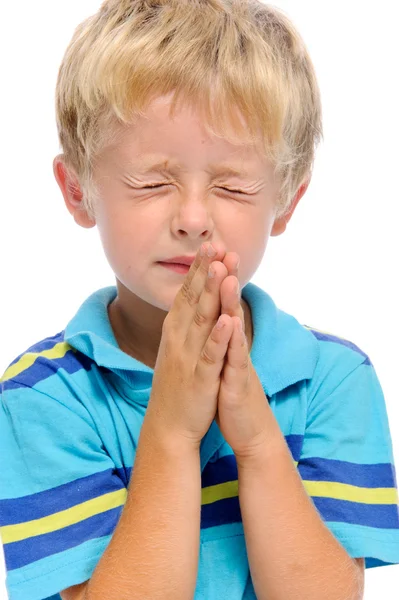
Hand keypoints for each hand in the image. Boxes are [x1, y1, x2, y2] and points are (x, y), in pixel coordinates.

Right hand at [144, 242, 235, 448]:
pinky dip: (219, 337)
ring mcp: (188, 359)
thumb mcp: (177, 350)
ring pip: (202, 321)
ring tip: (221, 268)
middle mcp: (179, 340)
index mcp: (175, 333)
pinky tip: (227, 319)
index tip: (208, 246)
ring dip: (211, 294)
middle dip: (204, 272)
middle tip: (213, 244)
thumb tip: (191, 303)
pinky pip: (211, 355)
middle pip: (193, 300)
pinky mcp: (200, 379)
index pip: (186, 295)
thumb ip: (185, 326)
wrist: (168, 427)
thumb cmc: (176, 386)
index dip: (198, 270)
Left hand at [211, 259, 271, 458]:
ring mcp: (237, 362)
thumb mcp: (222, 361)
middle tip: (225, 249)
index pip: (218, 304)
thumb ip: (220, 339)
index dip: (213, 279)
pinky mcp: (239, 383)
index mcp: (224, 341)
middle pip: (229, 307)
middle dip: (226, 278)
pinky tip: (231, 323)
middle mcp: (232, 346)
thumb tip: (214, 318)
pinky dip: (233, 340)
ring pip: (234, 327)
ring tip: (228, 275)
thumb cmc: (231, 394)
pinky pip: (236, 359)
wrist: (248, 430)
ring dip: (231, 301)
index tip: (209, 252)